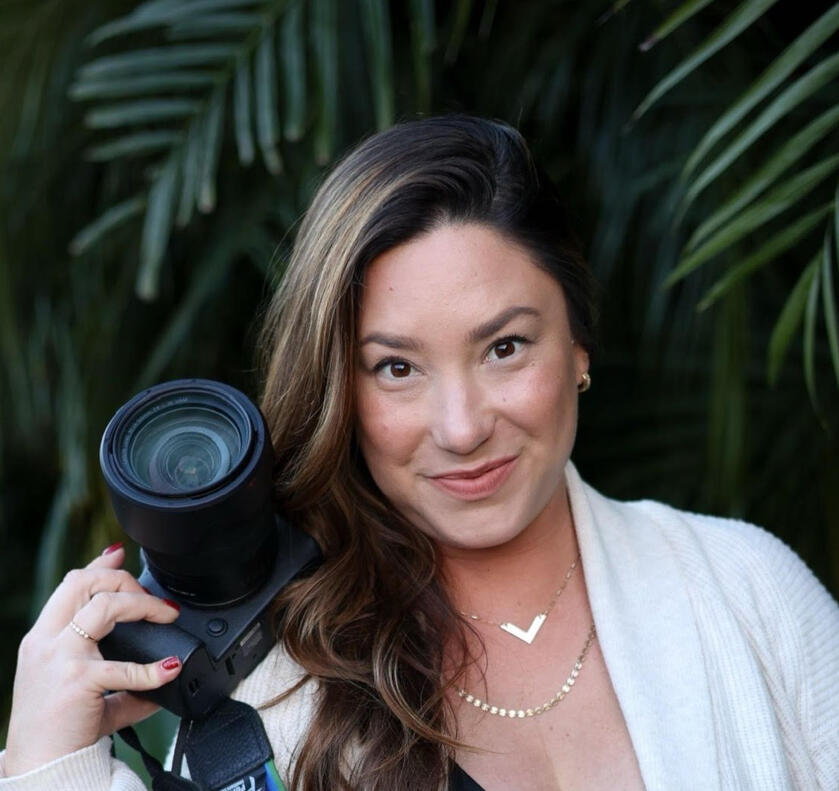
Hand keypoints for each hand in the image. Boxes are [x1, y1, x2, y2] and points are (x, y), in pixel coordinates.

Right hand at [4, 544, 182, 775]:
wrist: (39, 768)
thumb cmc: (58, 730)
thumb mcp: (86, 692)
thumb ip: (123, 678)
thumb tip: (166, 671)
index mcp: (44, 639)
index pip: (69, 586)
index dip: (98, 565)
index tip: (120, 553)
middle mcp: (47, 642)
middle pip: (83, 583)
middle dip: (123, 580)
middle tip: (152, 599)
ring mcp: (61, 659)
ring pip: (104, 607)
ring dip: (143, 605)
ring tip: (167, 615)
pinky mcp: (79, 681)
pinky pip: (124, 667)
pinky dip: (153, 668)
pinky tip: (169, 669)